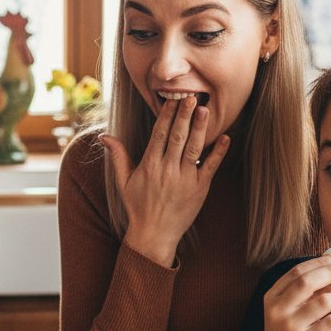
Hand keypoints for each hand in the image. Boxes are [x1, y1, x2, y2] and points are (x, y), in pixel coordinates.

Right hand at [102, 97, 229, 266]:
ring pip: (193, 148)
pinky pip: (210, 167)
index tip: (172, 99)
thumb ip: (118, 156)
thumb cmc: (138, 207)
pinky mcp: (199, 189)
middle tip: (192, 96)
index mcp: (149, 166)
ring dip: (200, 128)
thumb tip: (104, 136)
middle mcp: (167, 170)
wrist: (154, 235)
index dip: (166, 115)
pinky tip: (225, 138)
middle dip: (184, 116)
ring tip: (205, 110)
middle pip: (177, 137)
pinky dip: (218, 152)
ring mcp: (184, 179)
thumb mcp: (123, 182)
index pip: (158, 134)